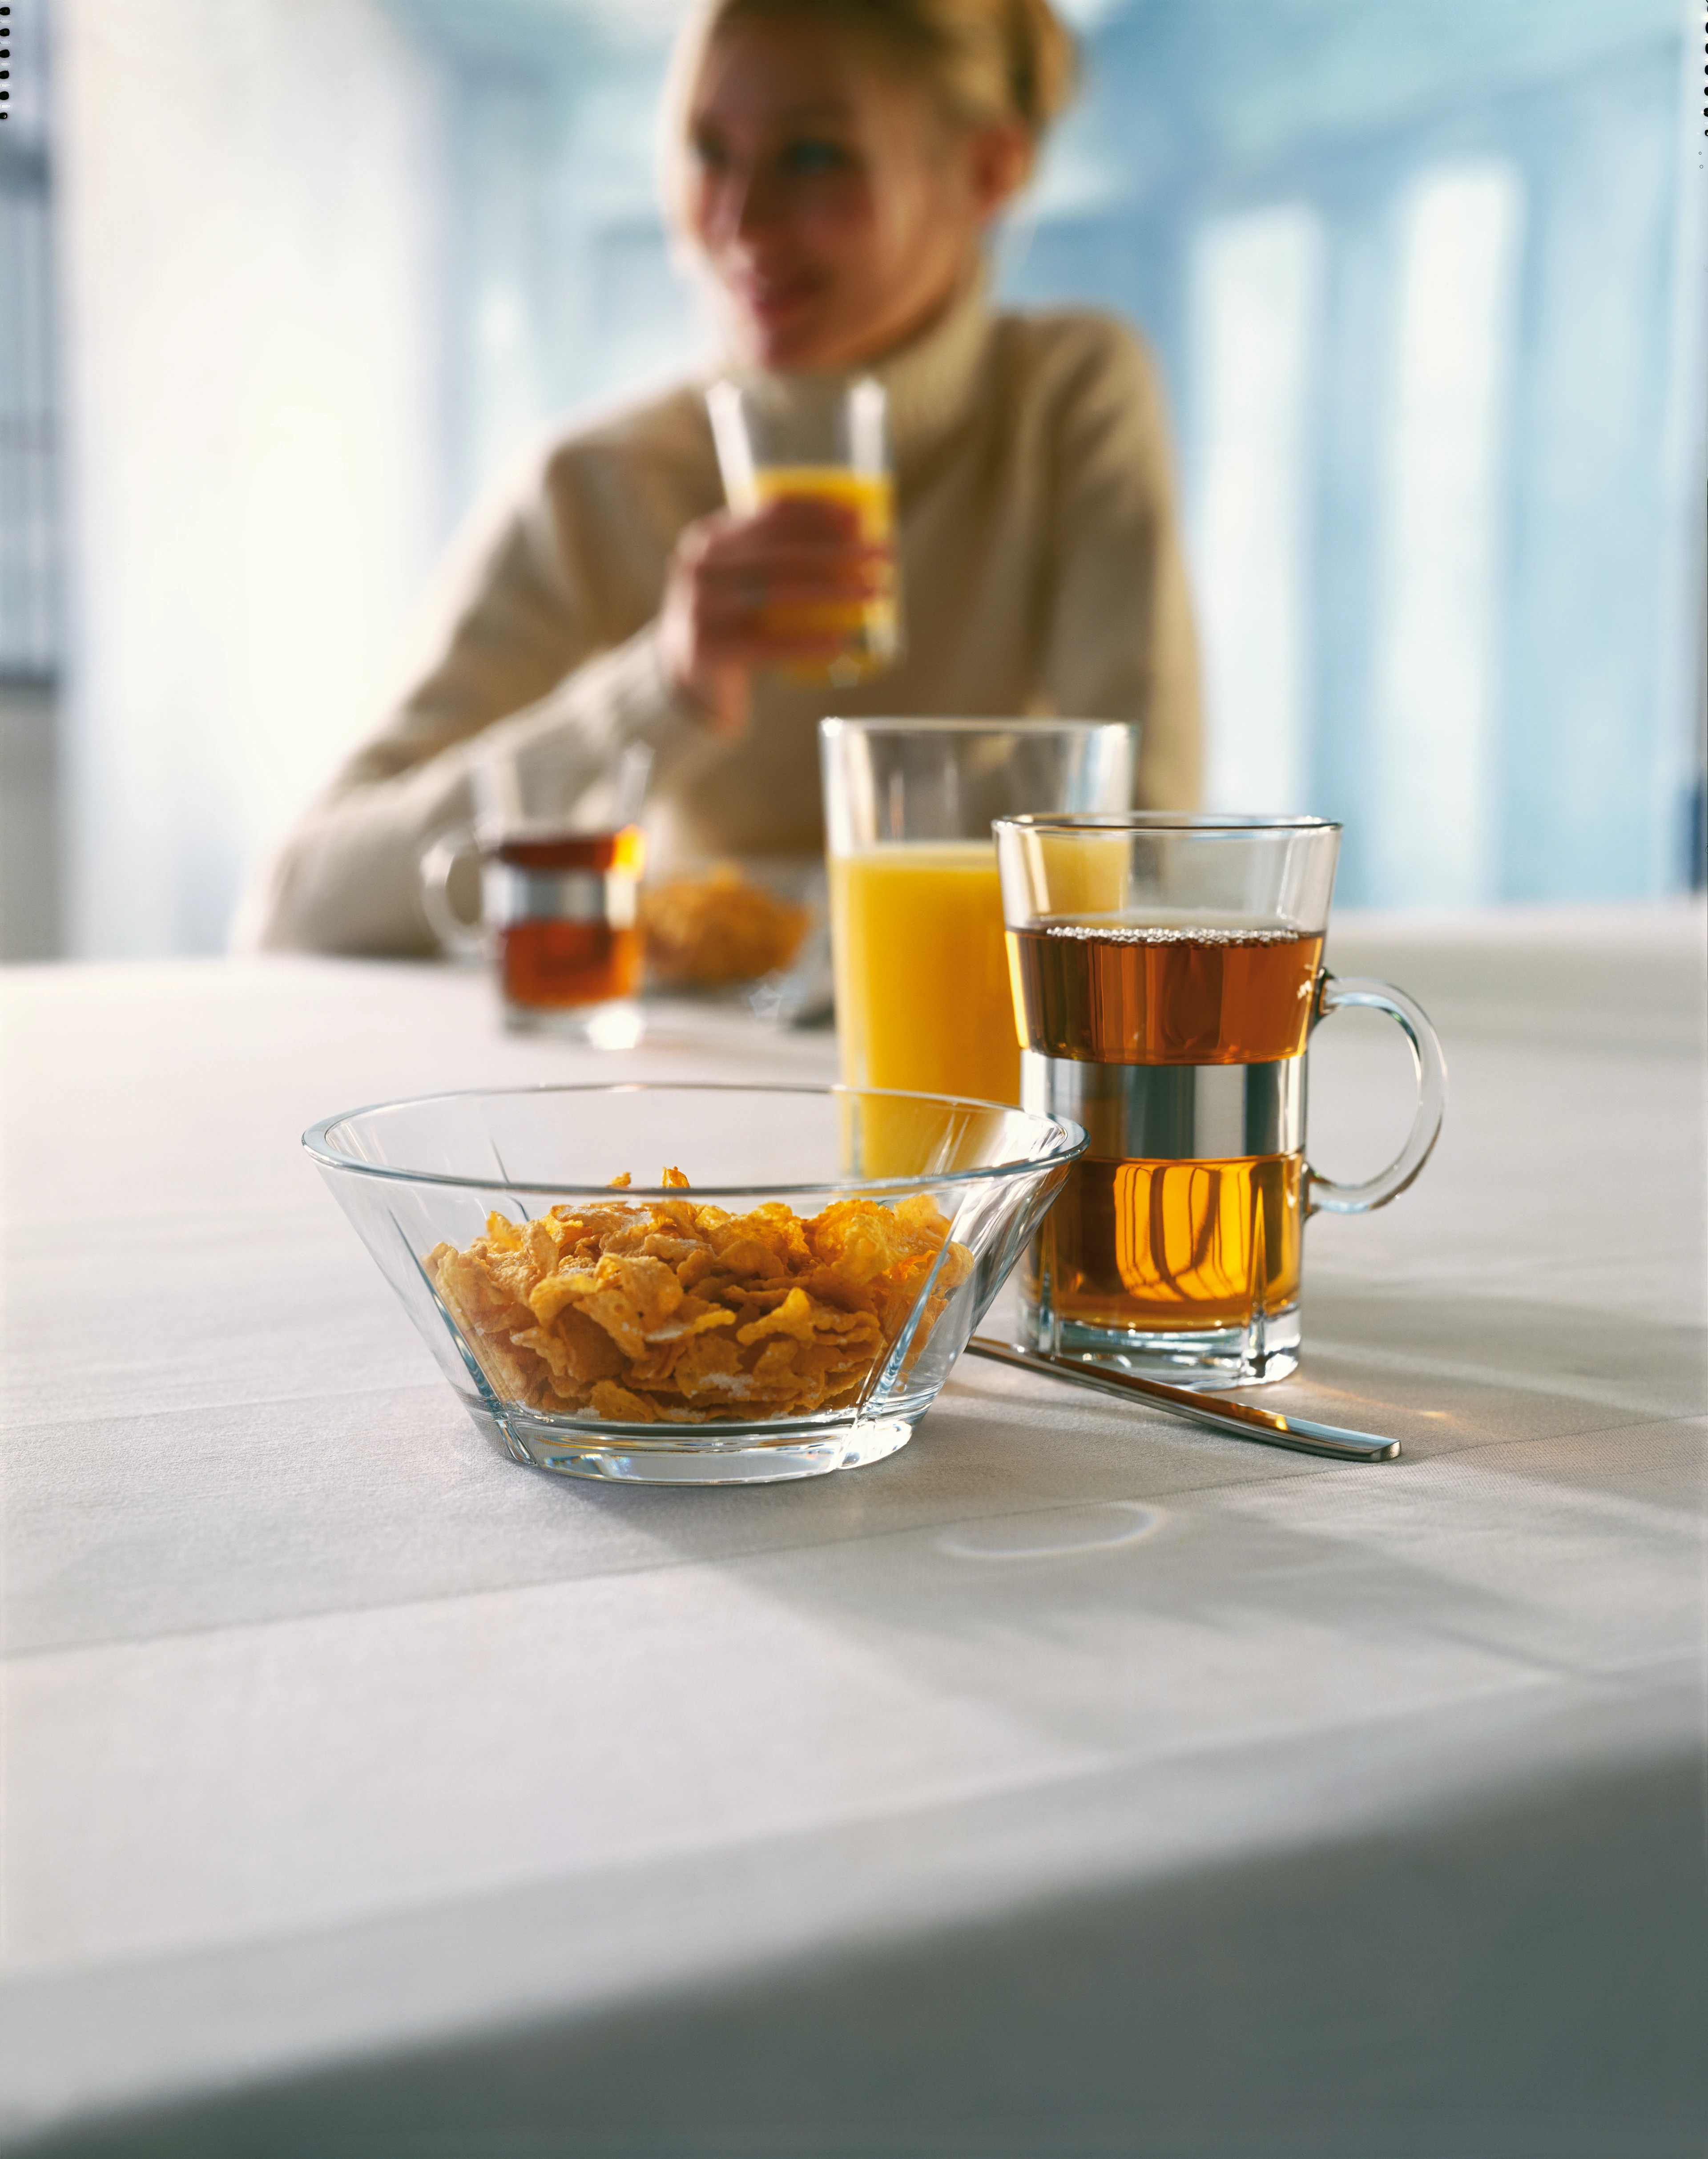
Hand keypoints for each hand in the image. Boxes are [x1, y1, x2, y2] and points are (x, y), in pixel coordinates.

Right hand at [660, 495, 890, 736]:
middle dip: (842, 552)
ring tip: (877, 593)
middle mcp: (699, 567)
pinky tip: (842, 641)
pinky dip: (809, 643)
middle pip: (783, 553)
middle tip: (885, 556)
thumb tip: (856, 536)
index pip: (771, 513)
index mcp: (710, 538)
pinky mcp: (708, 651)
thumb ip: (774, 554)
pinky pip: (769, 645)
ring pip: (780, 595)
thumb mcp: (739, 576)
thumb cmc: (731, 619)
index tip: (865, 518)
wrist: (683, 676)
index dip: (822, 512)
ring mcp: (700, 609)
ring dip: (836, 592)